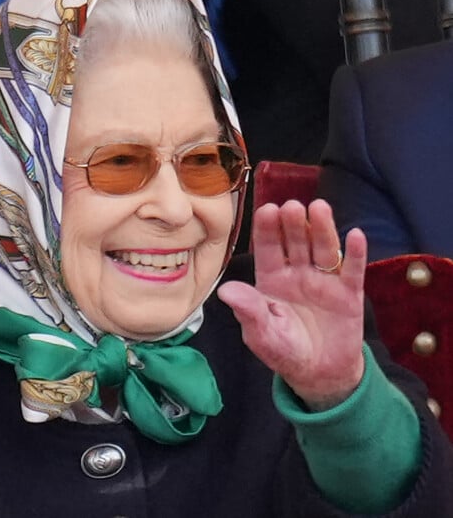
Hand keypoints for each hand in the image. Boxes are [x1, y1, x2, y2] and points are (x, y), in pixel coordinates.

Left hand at [218, 199, 366, 409]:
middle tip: (292, 206)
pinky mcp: (349, 294)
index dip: (267, 229)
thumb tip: (225, 291)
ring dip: (322, 228)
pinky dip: (354, 253)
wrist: (319, 374)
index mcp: (272, 279)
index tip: (267, 210)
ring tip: (319, 208)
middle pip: (295, 242)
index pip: (268, 248)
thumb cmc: (284, 350)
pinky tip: (355, 235)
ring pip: (323, 249)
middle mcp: (297, 273)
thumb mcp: (261, 334)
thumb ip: (248, 311)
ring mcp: (324, 281)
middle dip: (293, 224)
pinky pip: (352, 270)